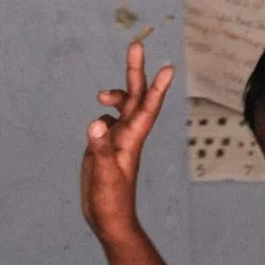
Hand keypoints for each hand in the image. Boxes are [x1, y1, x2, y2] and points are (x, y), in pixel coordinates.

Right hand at [81, 36, 171, 244]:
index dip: (157, 87)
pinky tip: (96, 123)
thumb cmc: (111, 201)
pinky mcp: (107, 147)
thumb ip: (100, 147)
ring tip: (101, 93)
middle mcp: (128, 136)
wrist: (109, 220)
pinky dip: (104, 113)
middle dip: (136, 71)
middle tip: (136, 44)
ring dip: (116, 92)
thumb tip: (96, 120)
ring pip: (122, 107)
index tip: (168, 66)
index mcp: (132, 140)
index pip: (147, 107)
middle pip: (135, 96)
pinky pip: (108, 122)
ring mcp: (118, 141)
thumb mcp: (105, 174)